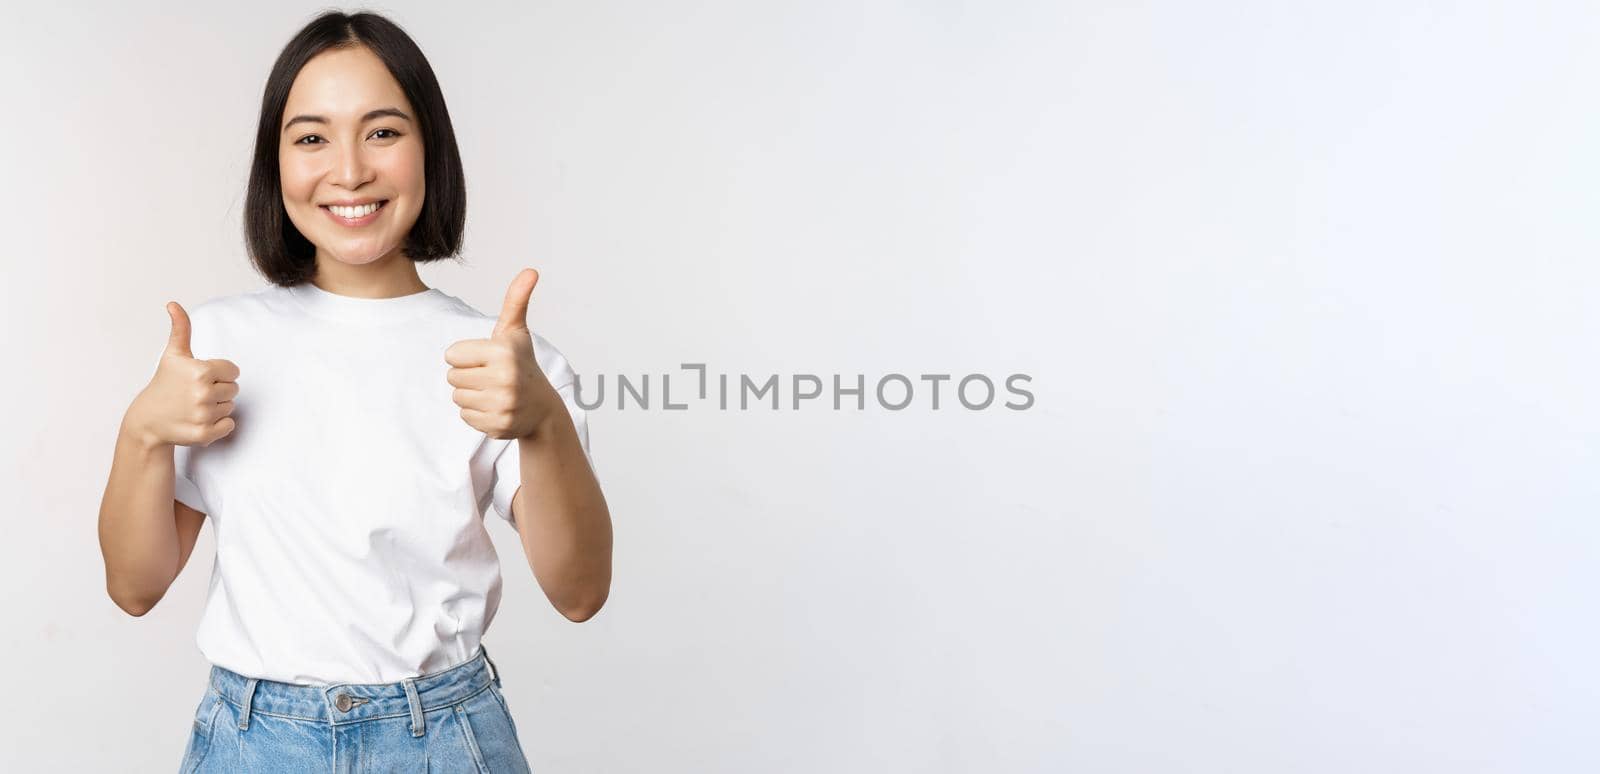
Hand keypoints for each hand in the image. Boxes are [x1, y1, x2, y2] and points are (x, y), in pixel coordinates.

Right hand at [125, 302, 240, 449]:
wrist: (148, 419)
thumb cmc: (164, 383)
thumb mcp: (173, 354)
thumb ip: (181, 328)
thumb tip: (173, 304)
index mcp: (201, 371)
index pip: (233, 370)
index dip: (219, 373)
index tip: (201, 377)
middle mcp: (203, 393)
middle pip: (234, 389)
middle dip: (219, 390)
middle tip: (196, 393)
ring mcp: (203, 415)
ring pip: (231, 407)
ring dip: (217, 407)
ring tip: (195, 406)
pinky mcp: (204, 434)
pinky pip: (229, 426)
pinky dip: (219, 425)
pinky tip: (200, 420)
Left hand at [445, 269, 560, 439]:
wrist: (542, 408)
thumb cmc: (522, 364)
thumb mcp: (516, 332)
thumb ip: (516, 300)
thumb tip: (531, 270)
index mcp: (503, 352)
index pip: (451, 355)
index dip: (466, 356)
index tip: (487, 359)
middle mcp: (505, 379)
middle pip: (451, 377)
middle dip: (467, 376)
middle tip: (491, 377)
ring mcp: (503, 405)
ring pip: (457, 397)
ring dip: (471, 395)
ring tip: (492, 392)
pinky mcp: (498, 426)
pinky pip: (465, 416)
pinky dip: (476, 413)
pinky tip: (494, 408)